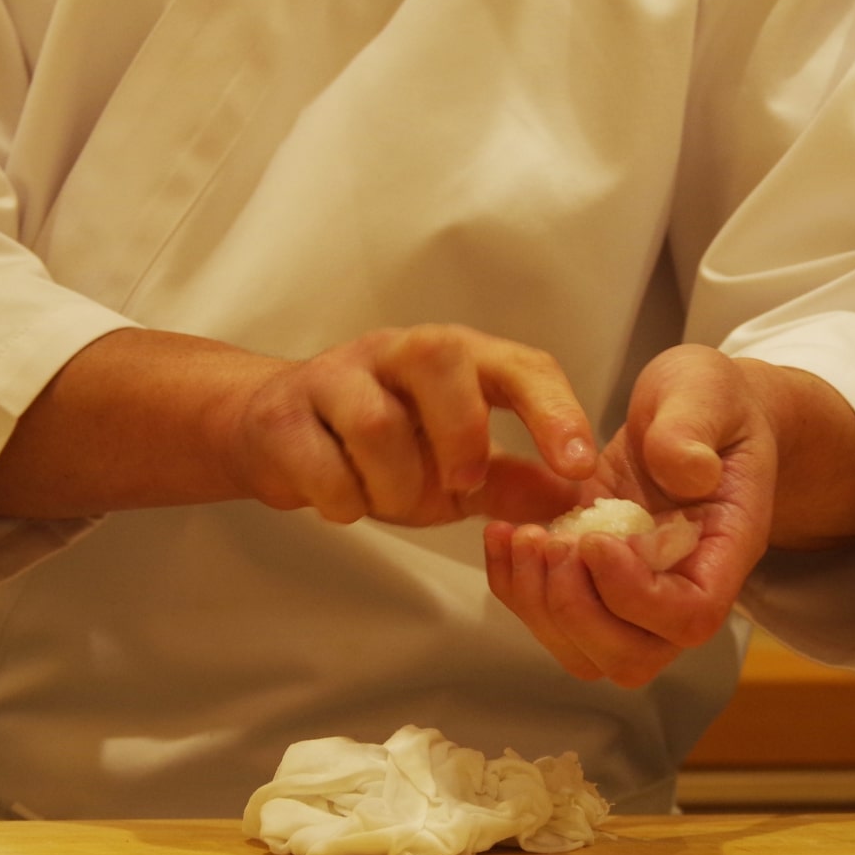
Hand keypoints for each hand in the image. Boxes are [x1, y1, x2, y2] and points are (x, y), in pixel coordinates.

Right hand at [224, 324, 598, 526]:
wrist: (275, 437)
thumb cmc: (377, 449)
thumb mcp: (454, 471)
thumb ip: (510, 483)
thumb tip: (574, 500)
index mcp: (453, 360)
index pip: (517, 365)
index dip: (554, 411)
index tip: (578, 467)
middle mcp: (394, 353)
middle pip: (436, 357)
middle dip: (459, 430)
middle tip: (462, 484)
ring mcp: (334, 377)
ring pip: (374, 420)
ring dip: (393, 484)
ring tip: (388, 500)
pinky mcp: (283, 415)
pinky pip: (320, 463)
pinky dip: (343, 500)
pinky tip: (345, 502)